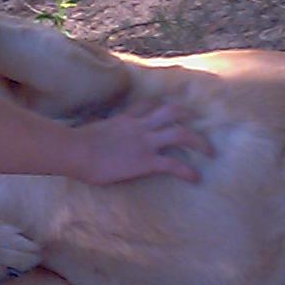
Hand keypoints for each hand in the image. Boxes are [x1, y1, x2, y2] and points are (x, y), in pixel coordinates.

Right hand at [77, 102, 208, 184]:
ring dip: (198, 141)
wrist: (75, 151)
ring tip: (210, 151)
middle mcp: (139, 126)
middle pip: (170, 111)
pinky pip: (174, 164)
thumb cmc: (75, 145)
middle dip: (187, 116)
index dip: (160, 106)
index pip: (147, 105)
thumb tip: (90, 135)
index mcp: (125, 120)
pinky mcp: (146, 161)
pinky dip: (188, 171)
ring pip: (180, 133)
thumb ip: (98, 131)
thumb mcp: (90, 132)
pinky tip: (196, 178)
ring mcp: (145, 142)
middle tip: (198, 123)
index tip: (168, 109)